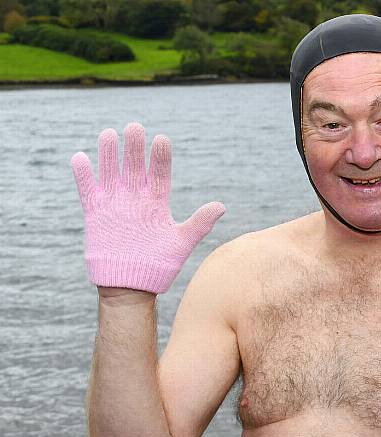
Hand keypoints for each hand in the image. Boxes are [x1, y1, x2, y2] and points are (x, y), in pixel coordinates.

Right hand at [71, 123, 224, 293]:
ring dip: (109, 155)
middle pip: (134, 168)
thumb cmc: (159, 266)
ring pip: (111, 173)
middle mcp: (135, 199)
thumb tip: (221, 205)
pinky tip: (81, 157)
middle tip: (135, 127)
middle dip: (134, 148)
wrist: (131, 287)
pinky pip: (88, 191)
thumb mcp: (181, 243)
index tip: (162, 140)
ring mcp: (115, 205)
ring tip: (110, 134)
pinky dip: (84, 176)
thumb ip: (199, 223)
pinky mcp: (96, 214)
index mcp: (157, 203)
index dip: (160, 158)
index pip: (159, 174)